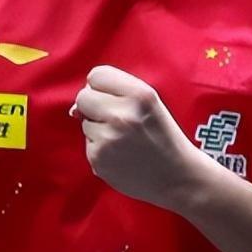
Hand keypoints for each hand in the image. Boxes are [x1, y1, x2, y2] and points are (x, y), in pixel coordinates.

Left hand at [70, 65, 209, 212]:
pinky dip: (100, 149)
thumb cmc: (162, 136)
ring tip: (124, 141)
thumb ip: (117, 93)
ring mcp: (109, 137)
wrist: (177, 176)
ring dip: (98, 130)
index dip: (101, 87)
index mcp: (139, 95)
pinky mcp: (99, 158)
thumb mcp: (150, 104)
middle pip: (83, 97)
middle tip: (115, 120)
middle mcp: (122, 114)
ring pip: (84, 122)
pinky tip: (120, 155)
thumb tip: (74, 108)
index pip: (97, 75)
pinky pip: (88, 144)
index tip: (111, 97)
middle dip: (93, 106)